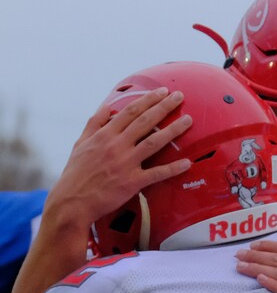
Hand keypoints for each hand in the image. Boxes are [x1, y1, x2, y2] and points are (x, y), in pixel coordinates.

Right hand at [45, 88, 192, 227]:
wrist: (72, 201)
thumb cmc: (76, 173)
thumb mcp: (81, 143)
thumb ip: (94, 123)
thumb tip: (107, 107)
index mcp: (105, 134)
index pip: (130, 111)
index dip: (148, 100)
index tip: (162, 91)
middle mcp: (117, 145)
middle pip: (145, 121)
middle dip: (164, 107)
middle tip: (179, 97)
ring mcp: (125, 163)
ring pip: (154, 142)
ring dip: (173, 130)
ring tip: (188, 120)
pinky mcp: (131, 182)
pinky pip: (156, 173)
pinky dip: (172, 168)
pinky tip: (186, 162)